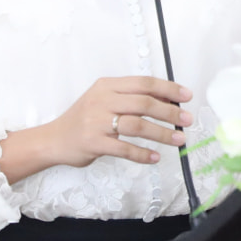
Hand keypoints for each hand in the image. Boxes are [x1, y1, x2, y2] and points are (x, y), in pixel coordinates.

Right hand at [0, 76, 194, 179]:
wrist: (53, 140)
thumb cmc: (84, 119)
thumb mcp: (104, 100)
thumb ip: (130, 98)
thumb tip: (168, 101)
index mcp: (107, 85)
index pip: (144, 83)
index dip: (168, 89)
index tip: (187, 96)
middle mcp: (102, 100)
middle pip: (144, 103)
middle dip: (170, 112)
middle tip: (187, 120)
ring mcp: (97, 122)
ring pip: (137, 125)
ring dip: (162, 134)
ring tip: (179, 140)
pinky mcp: (94, 143)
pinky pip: (124, 149)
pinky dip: (143, 154)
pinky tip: (155, 157)